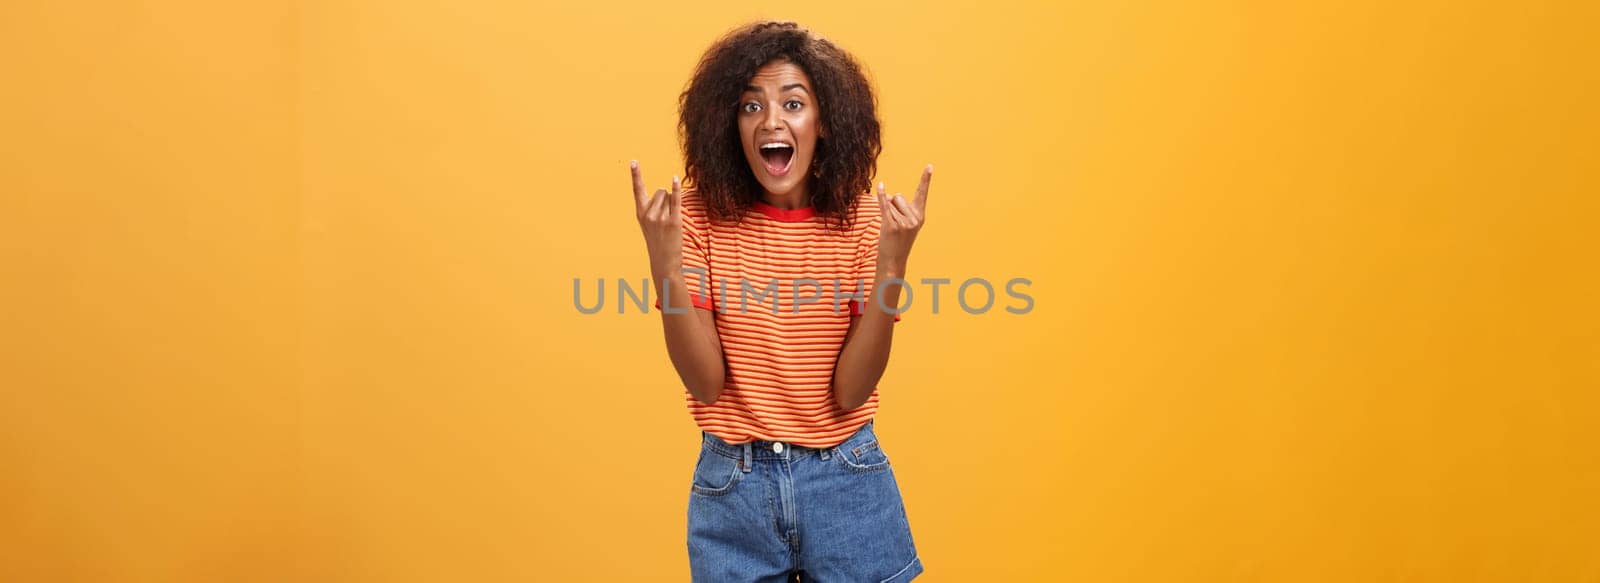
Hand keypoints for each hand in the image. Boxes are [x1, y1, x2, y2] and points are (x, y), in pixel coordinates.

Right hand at [630, 160, 682, 276]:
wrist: (664, 261)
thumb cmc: (658, 241)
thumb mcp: (649, 224)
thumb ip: (653, 207)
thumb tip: (665, 189)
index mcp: (640, 213)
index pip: (637, 190)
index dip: (636, 175)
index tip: (633, 161)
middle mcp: (649, 214)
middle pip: (661, 191)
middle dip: (666, 198)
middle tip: (666, 217)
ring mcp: (661, 218)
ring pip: (670, 196)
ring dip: (674, 204)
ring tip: (671, 221)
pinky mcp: (674, 222)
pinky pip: (676, 200)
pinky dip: (677, 189)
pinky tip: (676, 178)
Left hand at [876, 164, 931, 275]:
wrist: (893, 261)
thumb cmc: (897, 241)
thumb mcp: (905, 224)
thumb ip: (900, 208)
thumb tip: (889, 195)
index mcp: (920, 216)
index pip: (922, 194)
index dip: (925, 179)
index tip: (929, 165)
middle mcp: (914, 218)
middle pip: (899, 196)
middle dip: (893, 205)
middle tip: (894, 224)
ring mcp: (904, 222)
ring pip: (890, 203)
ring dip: (886, 211)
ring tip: (889, 228)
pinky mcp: (891, 226)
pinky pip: (884, 206)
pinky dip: (881, 196)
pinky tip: (880, 185)